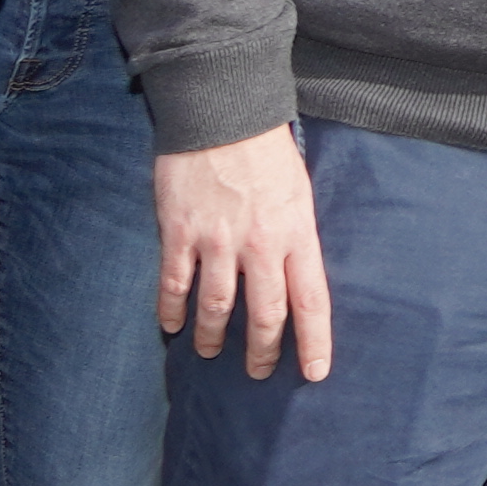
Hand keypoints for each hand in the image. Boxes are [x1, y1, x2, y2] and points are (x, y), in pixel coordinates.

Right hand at [154, 130, 333, 377]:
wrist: (222, 112)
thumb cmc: (267, 152)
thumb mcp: (299, 194)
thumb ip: (295, 237)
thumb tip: (293, 276)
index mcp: (296, 234)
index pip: (311, 301)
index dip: (313, 342)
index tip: (314, 373)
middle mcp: (260, 244)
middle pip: (264, 314)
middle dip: (261, 351)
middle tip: (256, 373)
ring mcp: (217, 240)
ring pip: (216, 306)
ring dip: (212, 336)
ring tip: (210, 353)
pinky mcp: (180, 231)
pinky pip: (175, 282)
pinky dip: (172, 309)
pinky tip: (171, 325)